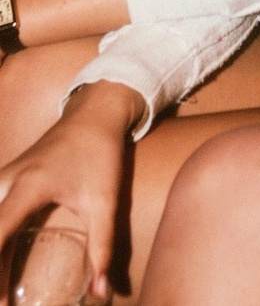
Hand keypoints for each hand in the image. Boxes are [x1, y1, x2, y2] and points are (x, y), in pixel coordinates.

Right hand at [0, 82, 141, 300]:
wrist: (95, 113)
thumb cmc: (100, 154)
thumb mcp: (106, 201)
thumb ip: (103, 245)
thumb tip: (102, 291)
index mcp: (30, 185)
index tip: (0, 299)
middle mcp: (9, 179)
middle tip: (2, 298)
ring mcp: (5, 175)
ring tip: (2, 285)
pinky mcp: (8, 176)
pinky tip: (2, 256)